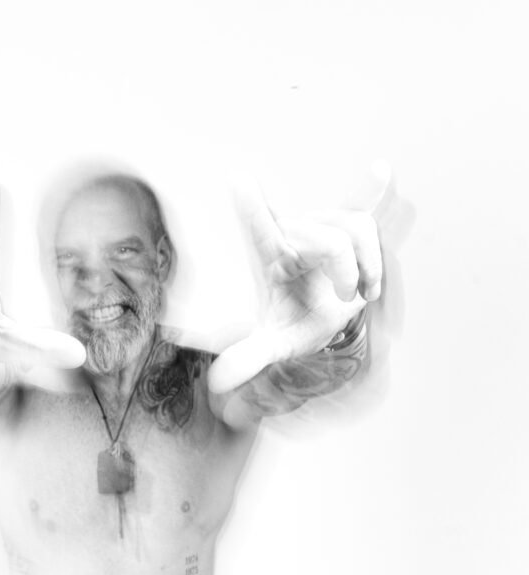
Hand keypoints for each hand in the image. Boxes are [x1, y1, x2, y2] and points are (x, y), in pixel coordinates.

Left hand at [208, 165, 391, 393]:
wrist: (322, 320)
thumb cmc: (296, 325)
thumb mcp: (275, 343)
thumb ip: (248, 357)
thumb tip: (217, 380)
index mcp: (274, 257)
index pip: (259, 228)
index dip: (251, 205)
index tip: (237, 177)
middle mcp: (297, 234)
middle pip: (332, 239)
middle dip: (349, 272)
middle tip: (351, 299)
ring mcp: (323, 228)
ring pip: (358, 228)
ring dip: (370, 262)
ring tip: (365, 290)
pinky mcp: (348, 231)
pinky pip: (364, 206)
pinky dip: (374, 191)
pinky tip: (382, 169)